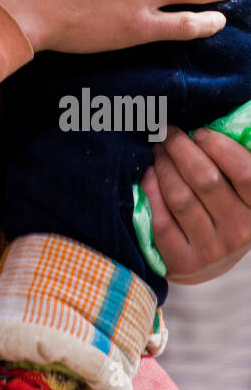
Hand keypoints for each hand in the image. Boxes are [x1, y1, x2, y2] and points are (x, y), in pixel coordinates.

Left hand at [141, 127, 250, 282]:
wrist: (208, 264)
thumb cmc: (224, 212)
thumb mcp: (238, 192)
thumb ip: (231, 164)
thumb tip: (208, 125)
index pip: (245, 173)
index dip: (219, 146)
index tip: (199, 132)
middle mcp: (239, 232)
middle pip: (205, 180)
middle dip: (181, 149)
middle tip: (167, 133)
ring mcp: (212, 250)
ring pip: (180, 197)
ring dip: (163, 167)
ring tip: (158, 151)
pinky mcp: (184, 262)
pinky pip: (161, 221)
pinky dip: (151, 192)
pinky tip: (148, 176)